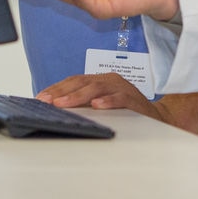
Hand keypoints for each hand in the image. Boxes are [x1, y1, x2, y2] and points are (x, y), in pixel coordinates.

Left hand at [37, 73, 165, 121]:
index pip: (74, 80)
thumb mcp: (101, 105)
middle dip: (62, 92)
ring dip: (78, 96)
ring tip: (63, 103)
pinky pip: (119, 98)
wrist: (156, 118)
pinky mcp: (133, 99)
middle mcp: (109, 80)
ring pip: (97, 88)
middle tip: (46, 101)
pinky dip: (107, 101)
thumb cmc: (125, 112)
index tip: (40, 98)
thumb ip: (83, 104)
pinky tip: (96, 106)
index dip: (57, 88)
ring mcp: (121, 88)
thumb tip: (55, 108)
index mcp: (100, 80)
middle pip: (82, 81)